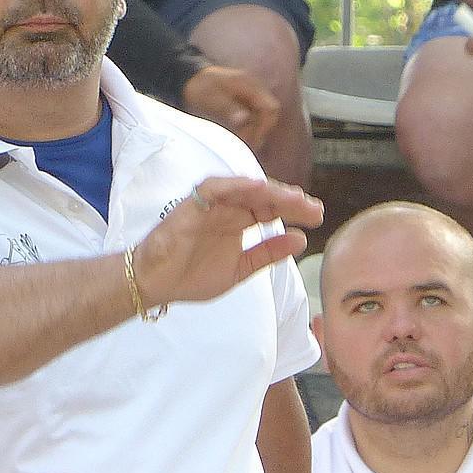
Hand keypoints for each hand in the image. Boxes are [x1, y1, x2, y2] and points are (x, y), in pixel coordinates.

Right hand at [133, 177, 322, 306]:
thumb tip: (300, 239)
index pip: (270, 209)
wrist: (155, 285)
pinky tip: (257, 188)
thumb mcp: (240, 269)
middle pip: (262, 196)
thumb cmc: (191, 276)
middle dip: (289, 200)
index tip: (317, 217)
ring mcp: (209, 207)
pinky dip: (234, 186)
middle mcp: (226, 210)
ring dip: (268, 190)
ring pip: (242, 189)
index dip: (294, 210)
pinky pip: (213, 188)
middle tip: (313, 208)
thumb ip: (268, 253)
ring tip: (292, 197)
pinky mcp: (191, 206)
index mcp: (237, 223)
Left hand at [181, 65, 280, 149]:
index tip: (248, 140)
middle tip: (244, 145)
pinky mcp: (247, 103)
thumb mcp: (209, 98)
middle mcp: (255, 90)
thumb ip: (226, 108)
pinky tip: (238, 137)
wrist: (190, 80)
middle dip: (259, 132)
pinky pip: (255, 119)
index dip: (262, 127)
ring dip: (254, 132)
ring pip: (263, 119)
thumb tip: (244, 119)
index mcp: (249, 85)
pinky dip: (249, 129)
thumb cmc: (198, 87)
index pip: (270, 108)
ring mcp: (252, 96)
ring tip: (240, 144)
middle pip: (269, 115)